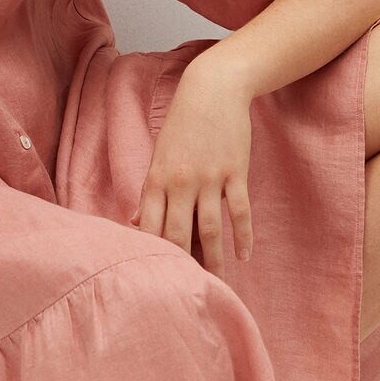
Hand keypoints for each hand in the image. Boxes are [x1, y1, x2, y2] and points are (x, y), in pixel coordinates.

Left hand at [131, 55, 253, 277]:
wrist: (213, 90)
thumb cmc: (182, 125)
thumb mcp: (159, 156)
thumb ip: (150, 191)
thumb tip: (135, 223)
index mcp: (157, 179)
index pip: (151, 225)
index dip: (153, 253)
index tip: (155, 276)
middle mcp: (181, 182)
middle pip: (179, 233)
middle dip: (182, 264)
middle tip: (186, 290)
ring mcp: (210, 178)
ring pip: (211, 228)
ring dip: (214, 258)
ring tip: (217, 282)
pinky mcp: (235, 172)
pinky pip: (240, 211)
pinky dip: (243, 235)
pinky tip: (244, 255)